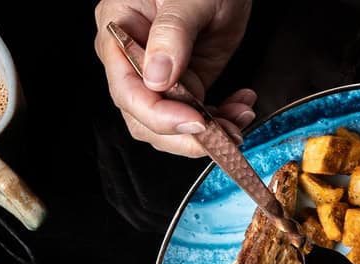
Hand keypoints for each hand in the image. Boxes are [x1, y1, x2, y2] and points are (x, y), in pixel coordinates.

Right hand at [93, 0, 254, 156]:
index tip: (194, 122)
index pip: (128, 90)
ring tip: (239, 120)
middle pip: (145, 118)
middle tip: (222, 135)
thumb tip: (156, 77)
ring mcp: (160, 73)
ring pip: (170, 124)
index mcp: (118, 32)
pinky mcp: (185, 79)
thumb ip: (172, 31)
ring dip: (207, 132)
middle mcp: (133, 59)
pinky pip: (195, 113)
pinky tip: (240, 107)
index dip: (159, 115)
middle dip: (184, 135)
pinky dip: (220, 118)